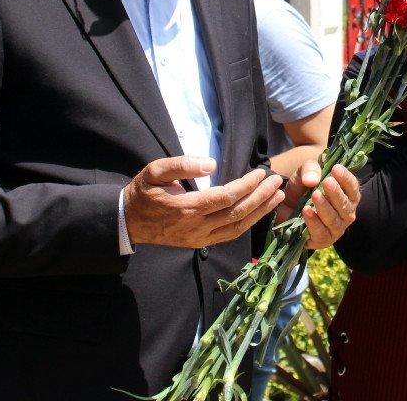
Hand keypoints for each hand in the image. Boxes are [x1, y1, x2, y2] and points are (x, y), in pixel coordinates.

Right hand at [124, 157, 284, 248]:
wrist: (128, 222)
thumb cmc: (143, 192)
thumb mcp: (155, 171)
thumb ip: (182, 164)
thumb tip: (210, 164)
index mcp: (186, 208)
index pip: (226, 197)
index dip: (247, 186)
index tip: (261, 173)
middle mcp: (196, 227)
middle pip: (236, 213)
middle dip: (260, 197)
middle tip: (278, 182)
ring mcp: (199, 238)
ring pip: (237, 227)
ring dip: (260, 212)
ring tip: (277, 197)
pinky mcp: (200, 243)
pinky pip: (230, 235)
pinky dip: (248, 224)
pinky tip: (259, 213)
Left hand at [275, 160, 360, 249]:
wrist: (286, 207)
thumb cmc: (303, 188)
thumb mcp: (305, 172)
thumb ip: (310, 169)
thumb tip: (312, 180)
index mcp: (348, 195)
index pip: (353, 187)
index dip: (346, 179)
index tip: (336, 168)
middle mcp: (346, 213)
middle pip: (345, 205)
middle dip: (335, 193)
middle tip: (326, 182)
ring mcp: (336, 228)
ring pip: (334, 220)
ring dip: (324, 207)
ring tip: (315, 195)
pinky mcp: (323, 240)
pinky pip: (320, 232)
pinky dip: (313, 222)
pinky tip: (306, 210)